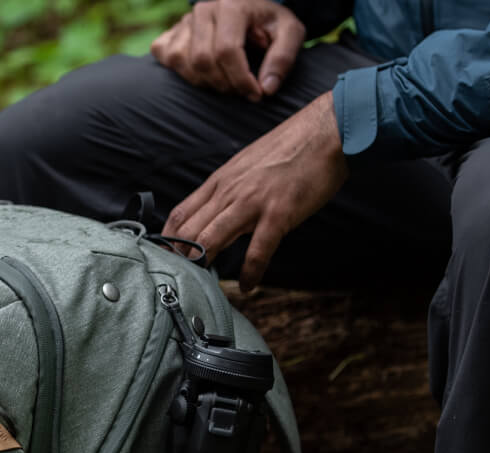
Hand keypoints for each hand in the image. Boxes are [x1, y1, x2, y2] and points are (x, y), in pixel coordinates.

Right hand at [150, 0, 305, 100]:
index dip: (241, 80)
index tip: (256, 94)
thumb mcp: (290, 33)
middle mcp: (203, 9)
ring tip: (226, 82)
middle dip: (224, 85)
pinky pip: (166, 58)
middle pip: (203, 61)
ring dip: (205, 83)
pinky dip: (182, 73)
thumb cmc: (269, 25)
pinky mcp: (171, 33)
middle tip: (241, 90)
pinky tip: (203, 74)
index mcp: (232, 4)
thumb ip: (283, 58)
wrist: (250, 12)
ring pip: (183, 63)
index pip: (226, 50)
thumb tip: (267, 88)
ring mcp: (184, 21)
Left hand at [163, 92, 347, 290]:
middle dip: (179, 259)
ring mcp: (253, 202)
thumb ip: (228, 191)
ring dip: (203, 265)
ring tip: (201, 285)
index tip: (163, 261)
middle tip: (177, 281)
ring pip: (212, 239)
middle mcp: (230, 191)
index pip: (180, 215)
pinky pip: (258, 250)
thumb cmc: (289, 150)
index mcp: (220, 181)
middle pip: (189, 231)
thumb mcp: (246, 166)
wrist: (327, 131)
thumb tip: (214, 216)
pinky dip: (251, 272)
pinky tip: (249, 285)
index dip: (166, 241)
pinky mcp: (278, 213)